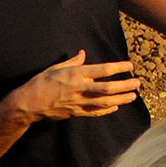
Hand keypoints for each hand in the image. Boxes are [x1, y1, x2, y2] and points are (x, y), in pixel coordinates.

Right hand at [7, 50, 140, 123]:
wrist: (28, 104)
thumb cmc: (40, 82)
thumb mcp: (56, 67)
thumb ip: (73, 61)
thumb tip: (82, 53)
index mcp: (75, 74)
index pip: (102, 70)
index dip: (118, 68)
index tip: (130, 66)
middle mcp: (79, 89)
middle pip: (107, 88)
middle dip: (124, 86)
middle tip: (137, 83)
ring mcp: (78, 103)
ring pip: (104, 102)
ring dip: (121, 99)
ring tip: (133, 96)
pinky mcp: (76, 113)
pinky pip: (95, 112)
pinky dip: (107, 110)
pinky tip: (116, 107)